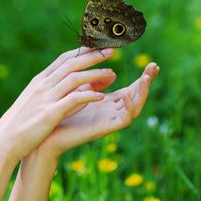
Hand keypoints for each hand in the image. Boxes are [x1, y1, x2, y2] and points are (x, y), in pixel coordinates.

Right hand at [0, 48, 117, 162]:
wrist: (4, 141)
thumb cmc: (19, 125)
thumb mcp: (33, 103)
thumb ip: (49, 93)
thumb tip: (65, 89)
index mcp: (39, 81)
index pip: (63, 59)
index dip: (82, 52)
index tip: (98, 48)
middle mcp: (43, 85)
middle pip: (72, 64)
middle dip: (93, 56)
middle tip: (111, 51)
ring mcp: (46, 98)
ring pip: (74, 78)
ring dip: (95, 74)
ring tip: (111, 73)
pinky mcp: (50, 113)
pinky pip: (73, 100)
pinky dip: (89, 96)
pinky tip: (102, 97)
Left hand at [35, 57, 158, 160]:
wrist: (46, 136)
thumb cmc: (60, 113)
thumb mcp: (79, 91)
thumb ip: (94, 81)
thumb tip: (112, 72)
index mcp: (106, 103)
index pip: (131, 89)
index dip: (142, 78)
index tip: (152, 64)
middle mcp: (110, 111)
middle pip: (136, 97)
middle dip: (147, 83)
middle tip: (154, 67)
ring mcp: (108, 120)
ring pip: (134, 107)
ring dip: (142, 93)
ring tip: (145, 78)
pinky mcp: (103, 128)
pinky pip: (123, 119)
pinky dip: (129, 107)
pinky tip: (128, 94)